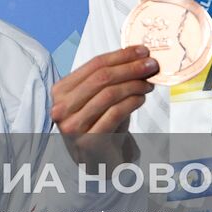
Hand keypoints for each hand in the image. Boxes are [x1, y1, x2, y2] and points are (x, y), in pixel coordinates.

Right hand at [50, 46, 157, 164]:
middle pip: (101, 78)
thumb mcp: (97, 98)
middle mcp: (62, 108)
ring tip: (148, 84)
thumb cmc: (98, 124)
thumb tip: (138, 57)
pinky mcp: (89, 140)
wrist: (96, 161)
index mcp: (60, 91)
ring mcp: (73, 126)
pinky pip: (115, 113)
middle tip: (151, 64)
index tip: (142, 51)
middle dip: (130, 68)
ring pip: (109, 94)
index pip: (93, 65)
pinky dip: (132, 102)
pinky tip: (141, 98)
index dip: (120, 55)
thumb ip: (109, 79)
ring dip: (134, 85)